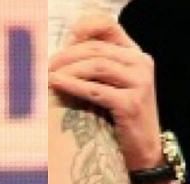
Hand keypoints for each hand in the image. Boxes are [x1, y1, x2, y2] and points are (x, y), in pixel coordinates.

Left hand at [47, 18, 164, 172]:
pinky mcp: (131, 103)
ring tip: (49, 75)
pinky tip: (57, 84)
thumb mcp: (113, 86)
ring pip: (97, 65)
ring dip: (68, 69)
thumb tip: (62, 52)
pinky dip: (73, 86)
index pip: (109, 26)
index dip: (84, 27)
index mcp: (136, 54)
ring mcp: (140, 83)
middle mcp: (141, 64)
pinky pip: (95, 90)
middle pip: (97, 48)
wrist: (143, 152)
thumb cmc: (121, 119)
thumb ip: (98, 65)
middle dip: (67, 55)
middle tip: (47, 64)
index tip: (63, 38)